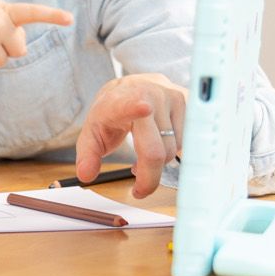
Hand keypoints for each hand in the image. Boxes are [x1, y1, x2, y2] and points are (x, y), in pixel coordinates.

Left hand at [75, 72, 187, 196]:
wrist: (131, 87)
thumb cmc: (112, 113)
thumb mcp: (92, 132)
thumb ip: (87, 155)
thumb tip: (86, 175)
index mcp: (120, 102)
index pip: (129, 105)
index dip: (136, 108)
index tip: (143, 108)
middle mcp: (149, 95)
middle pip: (156, 151)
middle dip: (148, 177)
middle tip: (139, 188)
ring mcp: (171, 97)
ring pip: (172, 150)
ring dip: (159, 162)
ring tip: (144, 153)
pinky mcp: (188, 103)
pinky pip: (185, 141)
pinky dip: (171, 150)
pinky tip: (159, 142)